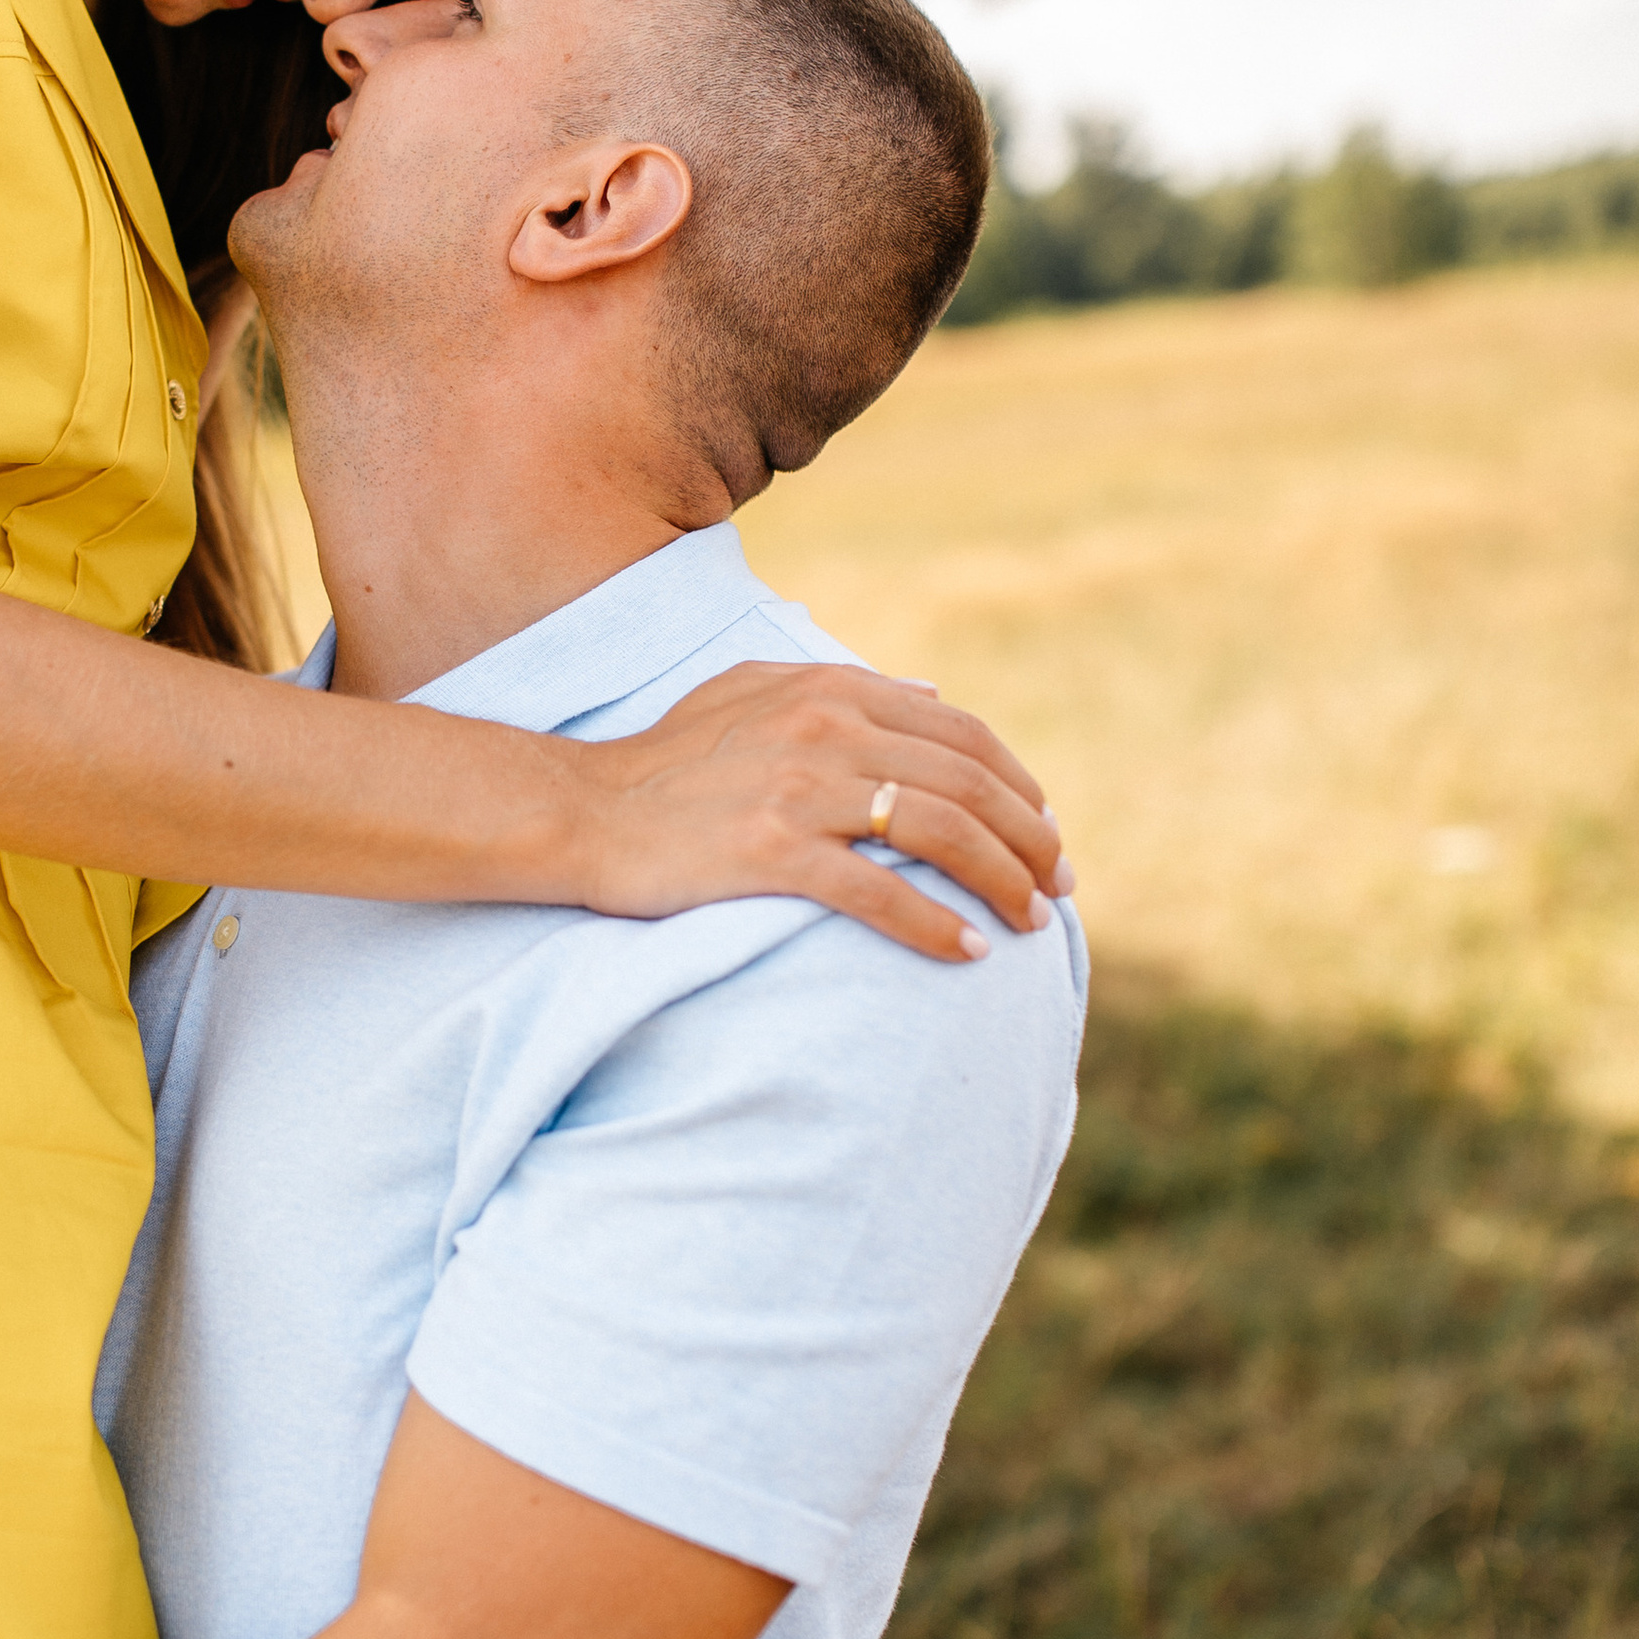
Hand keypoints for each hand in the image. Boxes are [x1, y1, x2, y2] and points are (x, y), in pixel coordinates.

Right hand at [587, 662, 1068, 958]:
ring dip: (999, 881)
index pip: (963, 735)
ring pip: (939, 832)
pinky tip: (965, 952)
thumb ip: (843, 686)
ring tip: (1027, 923)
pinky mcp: (770, 852)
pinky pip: (878, 891)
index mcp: (832, 690)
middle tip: (1057, 888)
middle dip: (1029, 840)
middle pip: (968, 784)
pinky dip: (932, 924)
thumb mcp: (753, 692)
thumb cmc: (666, 761)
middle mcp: (826, 729)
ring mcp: (800, 790)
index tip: (1045, 831)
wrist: (581, 811)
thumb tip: (930, 694)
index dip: (1020, 786)